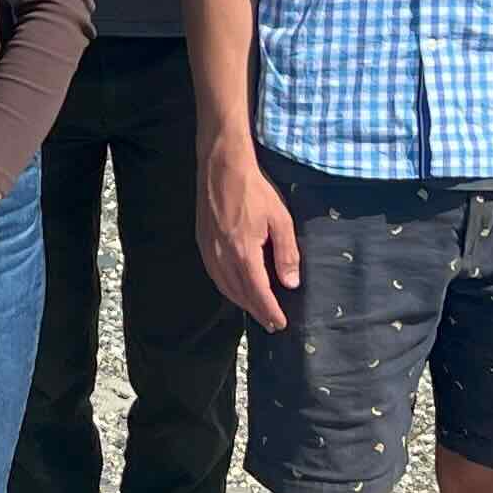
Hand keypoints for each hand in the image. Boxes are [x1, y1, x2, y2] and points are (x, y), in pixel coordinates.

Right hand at [199, 145, 299, 332]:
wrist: (221, 167)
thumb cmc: (254, 191)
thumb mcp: (280, 219)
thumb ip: (286, 254)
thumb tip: (291, 283)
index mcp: (243, 253)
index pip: (259, 292)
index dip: (270, 311)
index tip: (280, 324)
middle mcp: (222, 258)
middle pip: (240, 295)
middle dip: (257, 311)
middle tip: (271, 324)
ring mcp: (209, 251)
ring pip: (225, 288)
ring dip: (241, 302)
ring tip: (256, 310)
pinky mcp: (202, 243)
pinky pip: (215, 276)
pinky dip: (227, 288)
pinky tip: (235, 289)